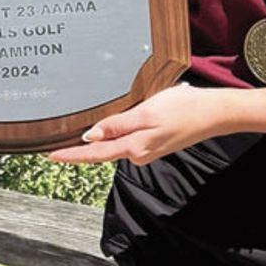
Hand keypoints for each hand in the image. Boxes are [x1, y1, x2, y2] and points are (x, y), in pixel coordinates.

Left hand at [48, 83, 228, 165]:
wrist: (214, 114)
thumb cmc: (183, 109)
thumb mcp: (146, 113)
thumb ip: (117, 125)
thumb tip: (90, 136)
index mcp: (134, 147)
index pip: (95, 154)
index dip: (71, 155)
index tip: (51, 155)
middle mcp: (138, 153)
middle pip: (104, 150)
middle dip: (83, 147)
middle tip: (58, 143)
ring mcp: (148, 149)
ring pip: (117, 143)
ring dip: (103, 136)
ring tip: (86, 130)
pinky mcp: (156, 142)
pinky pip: (129, 138)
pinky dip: (119, 131)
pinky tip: (117, 122)